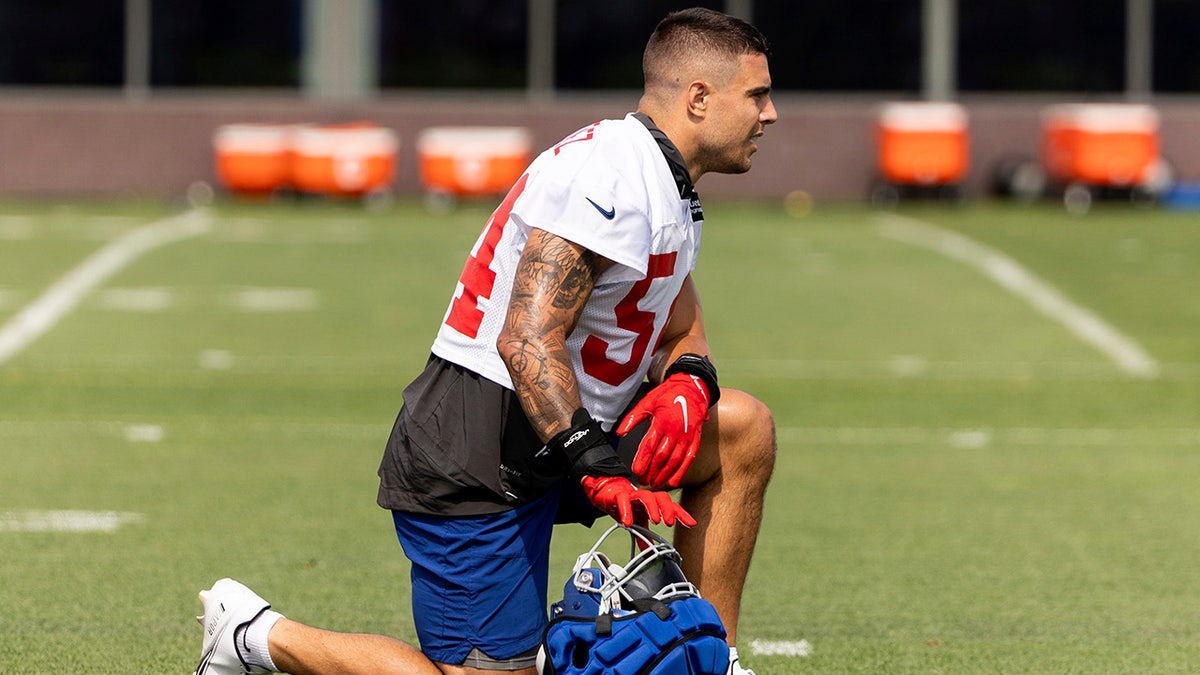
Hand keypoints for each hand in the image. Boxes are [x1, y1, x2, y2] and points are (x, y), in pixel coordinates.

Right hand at [581, 476, 695, 527]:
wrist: (604, 493)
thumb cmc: (624, 504)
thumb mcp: (637, 522)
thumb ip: (644, 535)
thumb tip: (651, 552)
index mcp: (652, 503)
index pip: (670, 506)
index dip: (681, 514)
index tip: (692, 524)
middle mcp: (645, 497)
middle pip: (661, 497)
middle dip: (668, 509)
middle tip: (669, 522)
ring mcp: (632, 495)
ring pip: (646, 496)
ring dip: (652, 508)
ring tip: (655, 521)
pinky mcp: (618, 496)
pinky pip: (623, 500)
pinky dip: (626, 511)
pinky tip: (628, 522)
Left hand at [618, 373, 710, 487]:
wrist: (691, 387)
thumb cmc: (667, 394)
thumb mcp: (647, 402)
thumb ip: (633, 418)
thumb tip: (619, 432)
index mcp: (661, 421)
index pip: (649, 445)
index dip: (642, 460)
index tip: (636, 471)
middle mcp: (675, 430)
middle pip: (662, 456)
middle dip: (652, 471)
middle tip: (643, 481)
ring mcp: (686, 435)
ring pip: (675, 460)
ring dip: (664, 474)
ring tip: (655, 484)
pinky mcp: (695, 438)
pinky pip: (689, 458)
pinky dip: (682, 471)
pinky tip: (673, 481)